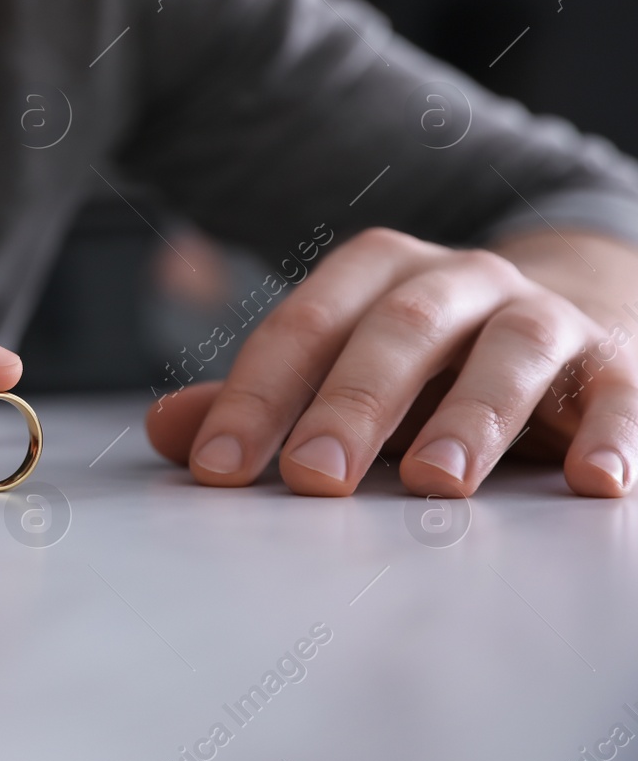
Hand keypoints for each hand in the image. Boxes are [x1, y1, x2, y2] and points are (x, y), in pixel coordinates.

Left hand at [145, 227, 637, 496]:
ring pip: (511, 346)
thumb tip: (167, 432)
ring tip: (439, 483)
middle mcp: (459, 282)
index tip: (218, 468)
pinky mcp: (619, 361)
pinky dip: (613, 433)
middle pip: (399, 330)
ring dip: (474, 414)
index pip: (304, 328)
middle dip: (352, 405)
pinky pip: (623, 392)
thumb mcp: (349, 371)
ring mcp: (543, 315)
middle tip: (314, 479)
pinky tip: (592, 481)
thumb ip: (265, 402)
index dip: (255, 397)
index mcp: (377, 277)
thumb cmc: (436, 359)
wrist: (576, 308)